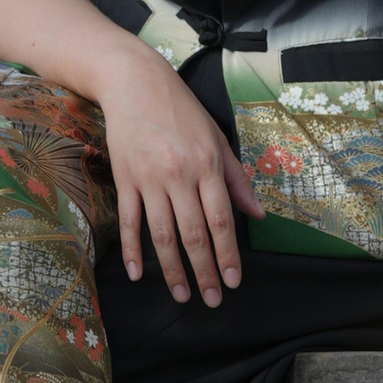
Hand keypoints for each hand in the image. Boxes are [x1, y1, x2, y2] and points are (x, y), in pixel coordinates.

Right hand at [97, 48, 262, 304]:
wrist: (134, 82)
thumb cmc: (180, 109)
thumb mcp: (216, 138)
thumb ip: (235, 179)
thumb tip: (256, 214)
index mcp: (206, 165)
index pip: (221, 220)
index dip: (228, 254)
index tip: (233, 281)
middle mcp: (179, 175)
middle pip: (193, 234)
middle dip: (204, 271)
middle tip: (212, 299)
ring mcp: (149, 179)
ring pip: (162, 234)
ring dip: (172, 269)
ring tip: (181, 295)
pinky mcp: (125, 178)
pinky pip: (130, 220)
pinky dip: (133, 249)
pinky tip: (139, 273)